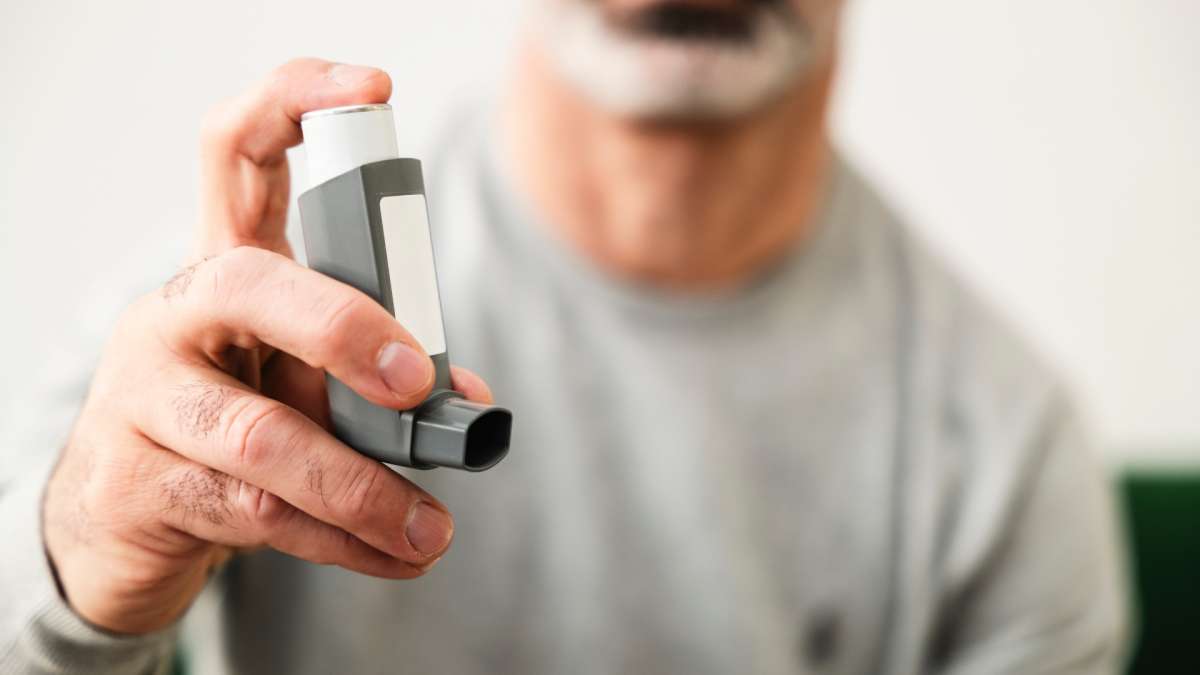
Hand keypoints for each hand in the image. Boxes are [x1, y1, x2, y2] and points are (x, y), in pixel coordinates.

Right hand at [41, 59, 494, 634]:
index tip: (372, 91)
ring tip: (431, 531)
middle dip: (341, 329)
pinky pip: (255, 514)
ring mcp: (145, 399)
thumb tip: (466, 405)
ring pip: (260, 435)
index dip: (293, 102)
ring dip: (362, 487)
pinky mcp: (143, 483)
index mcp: (226, 268)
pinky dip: (339, 539)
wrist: (122, 519)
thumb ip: (377, 377)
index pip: (236, 152)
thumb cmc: (233, 422)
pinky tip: (389, 555)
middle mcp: (177, 316)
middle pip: (249, 285)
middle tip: (417, 383)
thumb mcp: (301, 379)